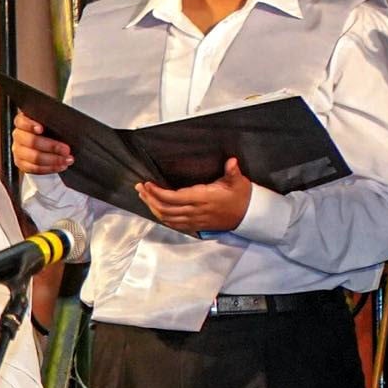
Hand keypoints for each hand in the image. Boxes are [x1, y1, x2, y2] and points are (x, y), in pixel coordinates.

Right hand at [11, 112, 72, 175]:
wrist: (47, 144)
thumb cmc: (49, 130)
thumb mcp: (51, 122)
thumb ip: (53, 122)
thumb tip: (67, 125)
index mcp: (22, 122)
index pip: (22, 122)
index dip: (30, 126)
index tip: (41, 129)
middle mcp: (18, 136)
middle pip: (31, 142)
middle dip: (51, 146)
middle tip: (66, 149)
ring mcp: (18, 151)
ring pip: (34, 157)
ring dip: (53, 159)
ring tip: (67, 159)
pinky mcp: (22, 164)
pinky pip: (35, 168)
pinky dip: (50, 168)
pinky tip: (61, 166)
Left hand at [136, 158, 253, 234]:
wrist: (247, 215)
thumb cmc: (241, 196)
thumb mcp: (239, 182)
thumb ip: (232, 172)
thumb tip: (232, 161)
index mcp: (202, 198)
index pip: (173, 198)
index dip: (157, 192)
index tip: (147, 184)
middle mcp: (195, 211)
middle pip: (165, 208)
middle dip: (149, 198)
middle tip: (140, 188)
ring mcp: (194, 220)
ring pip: (166, 218)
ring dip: (152, 207)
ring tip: (143, 196)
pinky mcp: (194, 226)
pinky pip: (173, 224)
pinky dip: (161, 217)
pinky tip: (155, 209)